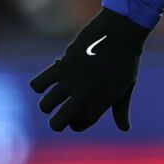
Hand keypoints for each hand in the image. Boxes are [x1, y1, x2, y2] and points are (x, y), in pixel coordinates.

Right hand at [30, 8, 148, 131]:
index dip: (75, 123)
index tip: (76, 116)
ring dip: (47, 105)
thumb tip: (124, 129)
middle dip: (56, 124)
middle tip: (57, 118)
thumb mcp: (126, 89)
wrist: (119, 34)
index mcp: (100, 103)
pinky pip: (38, 83)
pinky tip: (45, 83)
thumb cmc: (125, 62)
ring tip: (52, 99)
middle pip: (59, 122)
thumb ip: (121, 110)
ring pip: (46, 105)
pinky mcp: (61, 66)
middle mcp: (84, 96)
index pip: (79, 125)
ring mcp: (71, 81)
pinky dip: (38, 85)